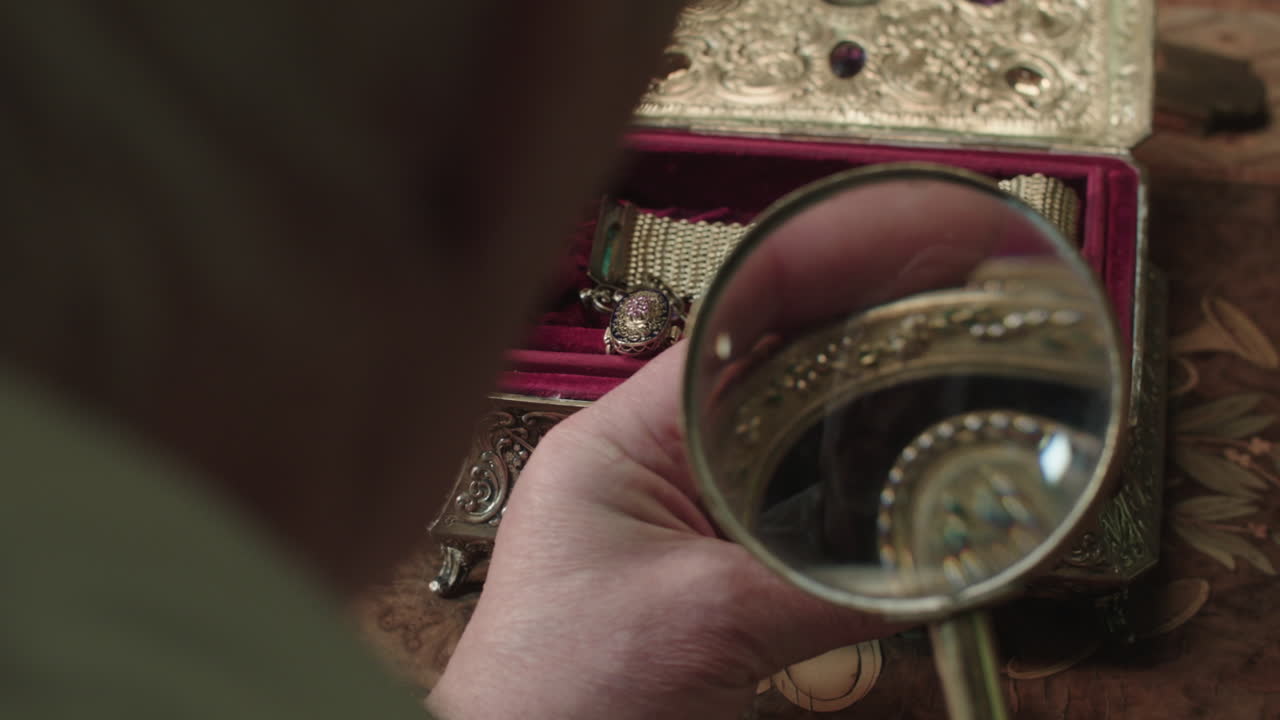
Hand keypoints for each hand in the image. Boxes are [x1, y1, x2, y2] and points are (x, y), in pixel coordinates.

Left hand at [428, 344, 898, 719]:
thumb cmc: (565, 695)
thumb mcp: (711, 619)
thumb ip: (831, 585)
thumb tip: (942, 565)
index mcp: (615, 443)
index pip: (726, 339)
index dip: (816, 301)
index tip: (900, 291)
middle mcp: (637, 468)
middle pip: (760, 397)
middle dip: (847, 379)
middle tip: (943, 359)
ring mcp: (662, 524)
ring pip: (772, 464)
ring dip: (841, 454)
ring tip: (932, 426)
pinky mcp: (687, 577)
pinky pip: (771, 527)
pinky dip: (826, 523)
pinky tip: (885, 519)